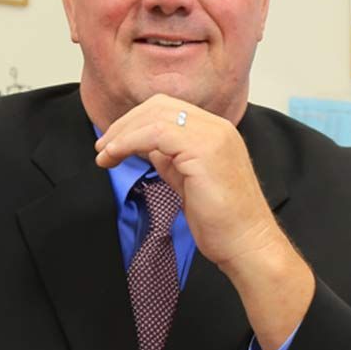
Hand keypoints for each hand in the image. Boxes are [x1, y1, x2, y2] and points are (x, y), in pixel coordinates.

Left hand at [94, 94, 279, 269]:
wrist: (247, 244)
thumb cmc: (222, 222)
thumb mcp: (189, 181)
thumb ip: (171, 160)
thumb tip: (146, 146)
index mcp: (216, 132)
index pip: (169, 109)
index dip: (136, 121)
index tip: (113, 143)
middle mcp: (217, 127)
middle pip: (159, 106)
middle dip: (124, 124)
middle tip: (103, 147)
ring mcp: (213, 136)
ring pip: (155, 117)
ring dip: (122, 134)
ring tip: (105, 154)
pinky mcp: (204, 151)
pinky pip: (156, 134)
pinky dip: (129, 142)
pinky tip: (115, 156)